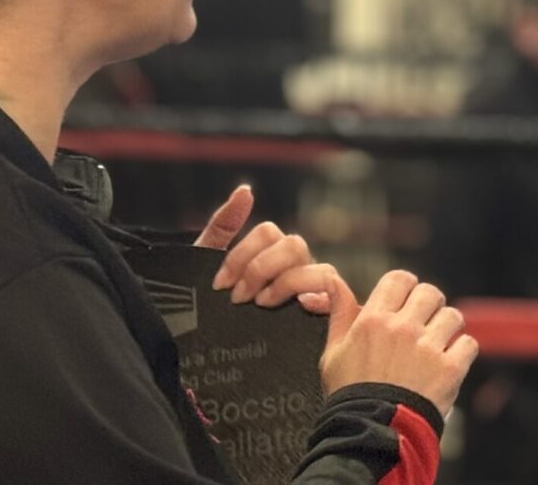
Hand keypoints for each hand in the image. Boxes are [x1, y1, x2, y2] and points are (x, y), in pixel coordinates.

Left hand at [196, 186, 335, 314]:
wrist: (201, 348)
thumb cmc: (207, 308)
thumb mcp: (205, 266)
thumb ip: (223, 226)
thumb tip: (245, 189)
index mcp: (270, 253)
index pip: (268, 233)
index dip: (242, 255)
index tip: (220, 284)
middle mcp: (294, 268)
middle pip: (293, 245)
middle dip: (263, 268)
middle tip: (240, 297)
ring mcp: (310, 291)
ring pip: (319, 268)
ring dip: (288, 282)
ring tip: (262, 304)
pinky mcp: (319, 318)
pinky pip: (336, 299)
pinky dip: (323, 299)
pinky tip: (303, 305)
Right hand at [320, 270, 477, 415]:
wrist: (369, 432)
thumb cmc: (349, 394)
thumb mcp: (333, 352)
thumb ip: (339, 312)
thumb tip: (332, 280)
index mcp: (374, 320)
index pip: (399, 279)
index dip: (406, 287)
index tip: (405, 300)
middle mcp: (403, 328)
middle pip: (430, 292)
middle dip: (429, 305)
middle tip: (424, 322)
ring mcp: (428, 348)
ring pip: (453, 316)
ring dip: (447, 328)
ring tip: (437, 344)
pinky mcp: (450, 368)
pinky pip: (468, 344)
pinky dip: (462, 352)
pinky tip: (448, 362)